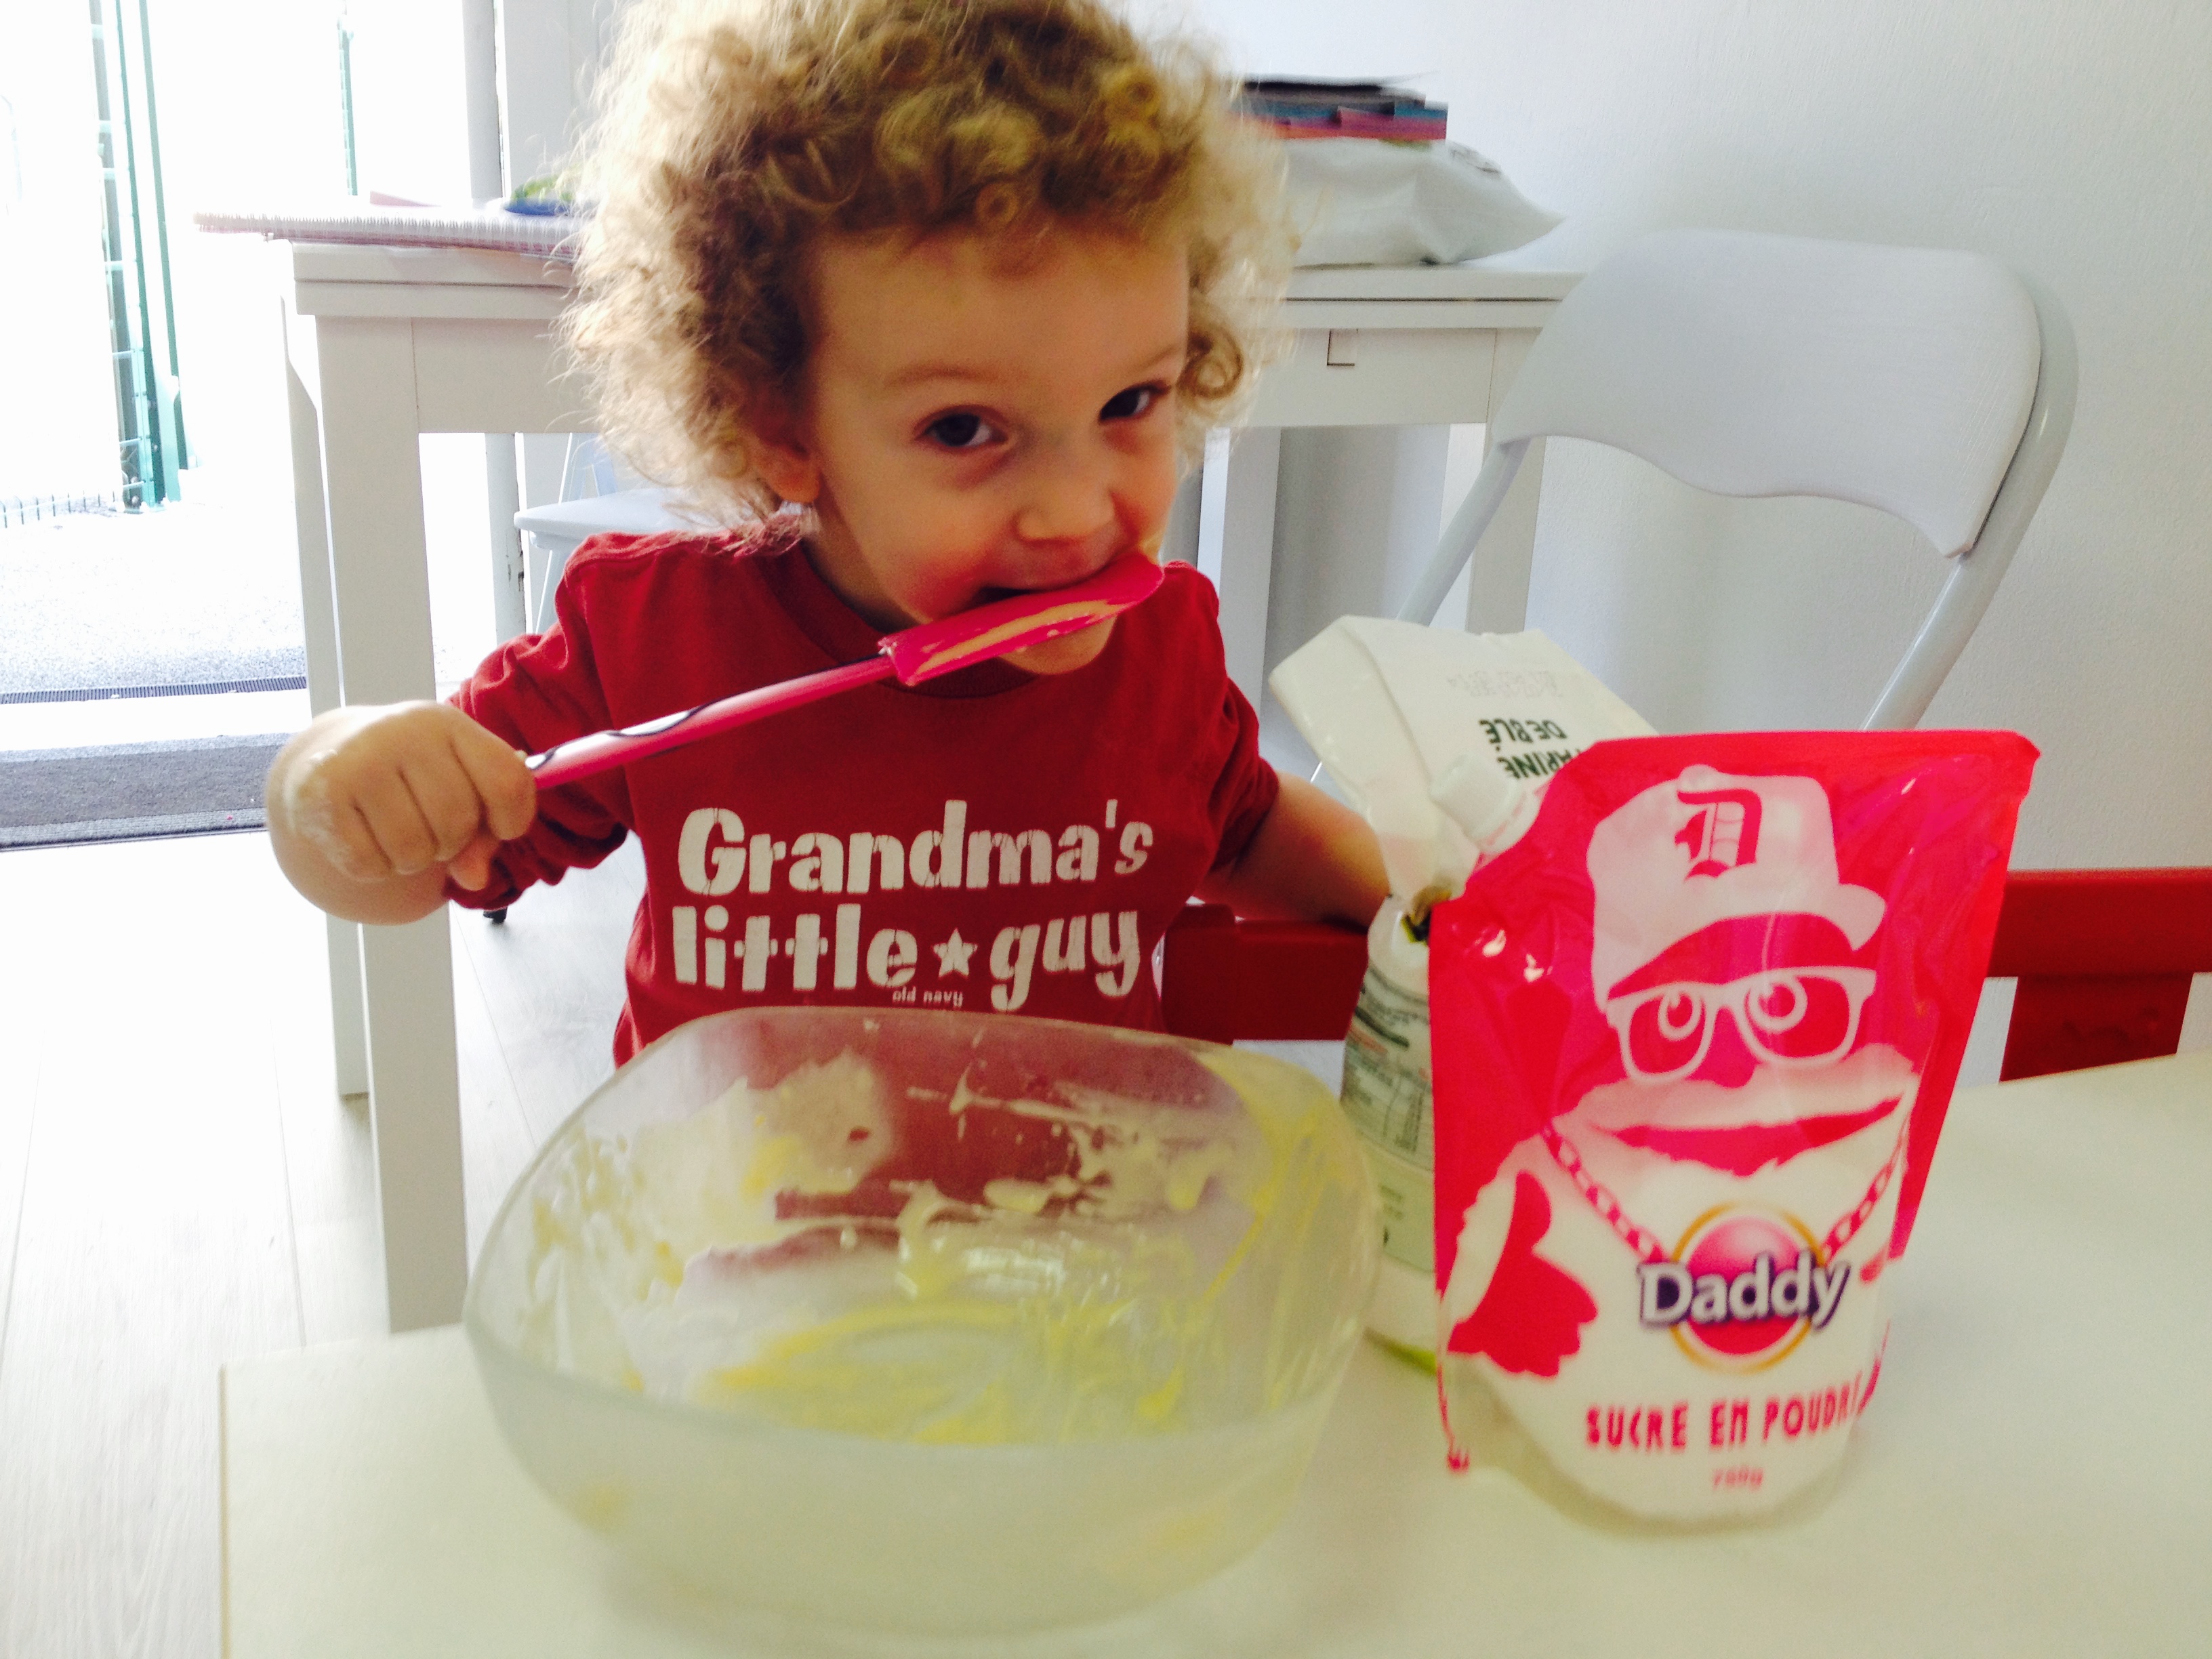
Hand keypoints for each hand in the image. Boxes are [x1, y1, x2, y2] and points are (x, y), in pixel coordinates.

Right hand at [272, 702, 536, 896]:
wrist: (330, 759)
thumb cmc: (413, 779)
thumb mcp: (461, 791)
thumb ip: (484, 836)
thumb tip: (474, 879)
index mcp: (449, 724)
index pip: (506, 781)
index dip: (514, 819)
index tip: (501, 827)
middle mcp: (404, 732)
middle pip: (457, 822)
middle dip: (451, 844)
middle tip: (432, 829)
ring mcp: (358, 759)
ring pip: (413, 849)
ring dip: (412, 861)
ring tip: (398, 835)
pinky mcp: (321, 793)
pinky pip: (369, 864)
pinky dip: (375, 868)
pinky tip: (365, 838)